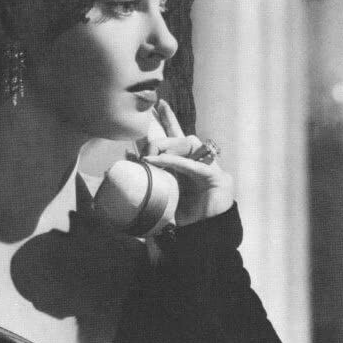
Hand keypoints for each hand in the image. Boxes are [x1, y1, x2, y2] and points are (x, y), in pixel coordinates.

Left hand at [142, 100, 233, 225]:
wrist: (203, 234)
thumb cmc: (184, 218)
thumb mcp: (160, 195)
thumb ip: (146, 178)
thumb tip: (126, 160)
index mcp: (185, 165)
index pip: (174, 139)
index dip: (166, 122)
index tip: (154, 108)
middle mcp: (198, 162)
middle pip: (182, 135)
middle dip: (167, 123)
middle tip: (152, 117)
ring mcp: (209, 167)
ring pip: (189, 144)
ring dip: (169, 145)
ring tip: (151, 152)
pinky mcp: (216, 177)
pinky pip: (194, 166)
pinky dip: (176, 162)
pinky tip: (159, 160)